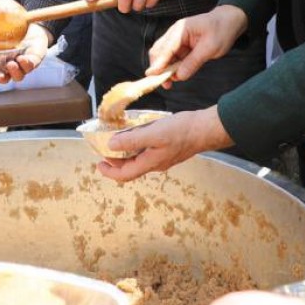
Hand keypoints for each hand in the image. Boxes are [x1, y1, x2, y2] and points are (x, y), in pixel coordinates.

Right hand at [0, 23, 48, 83]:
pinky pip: (30, 65)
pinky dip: (26, 64)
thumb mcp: (1, 26)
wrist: (33, 27)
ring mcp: (22, 65)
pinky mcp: (33, 60)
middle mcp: (9, 65)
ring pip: (18, 75)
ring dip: (14, 72)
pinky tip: (22, 59)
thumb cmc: (12, 28)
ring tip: (11, 63)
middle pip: (3, 77)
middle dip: (0, 77)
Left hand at [97, 107, 231, 182]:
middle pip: (130, 168)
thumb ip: (131, 140)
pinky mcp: (168, 149)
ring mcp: (162, 157)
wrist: (204, 129)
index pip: (125, 175)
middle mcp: (155, 164)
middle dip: (115, 162)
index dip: (109, 172)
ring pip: (138, 159)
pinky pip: (147, 152)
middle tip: (104, 150)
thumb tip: (111, 146)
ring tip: (117, 140)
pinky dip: (136, 146)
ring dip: (125, 153)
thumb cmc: (181, 131)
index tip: (99, 163)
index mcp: (150, 163)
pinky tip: (136, 133)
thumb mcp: (153, 134)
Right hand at [146, 5, 246, 79]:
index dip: (158, 63)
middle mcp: (174, 34)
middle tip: (164, 84)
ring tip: (170, 83)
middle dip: (158, 68)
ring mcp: (177, 40)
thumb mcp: (210, 47)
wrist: (229, 21)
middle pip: (159, 52)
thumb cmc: (221, 30)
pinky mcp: (181, 46)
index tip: (152, 75)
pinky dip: (172, 67)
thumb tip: (179, 76)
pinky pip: (172, 58)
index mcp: (180, 30)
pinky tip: (176, 75)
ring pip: (164, 57)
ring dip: (165, 69)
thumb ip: (193, 62)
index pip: (165, 48)